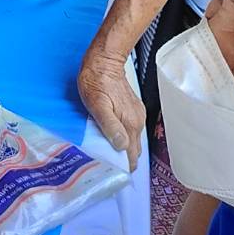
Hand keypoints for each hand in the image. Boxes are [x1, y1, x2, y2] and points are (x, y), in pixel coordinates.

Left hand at [78, 47, 144, 170]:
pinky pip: (130, 130)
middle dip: (123, 161)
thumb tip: (122, 146)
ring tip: (107, 154)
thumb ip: (110, 126)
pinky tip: (111, 136)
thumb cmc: (96, 81)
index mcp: (130, 124)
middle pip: (133, 150)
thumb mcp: (97, 105)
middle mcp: (137, 121)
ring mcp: (136, 115)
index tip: (112, 174)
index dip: (123, 168)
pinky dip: (123, 137)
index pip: (131, 156)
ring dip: (123, 149)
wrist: (104, 60)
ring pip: (132, 140)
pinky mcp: (133, 109)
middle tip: (107, 167)